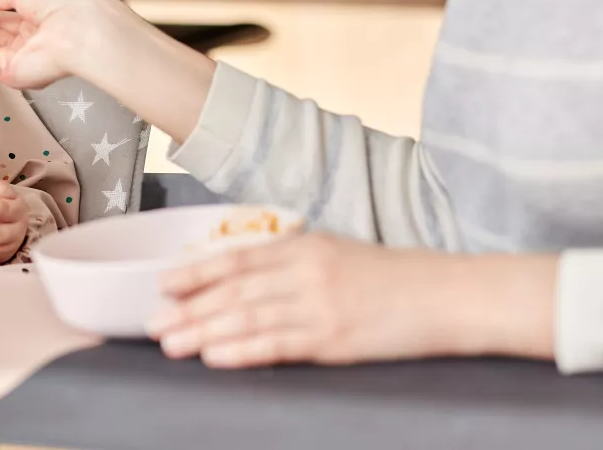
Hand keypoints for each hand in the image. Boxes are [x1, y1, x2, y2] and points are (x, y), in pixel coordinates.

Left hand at [147, 233, 557, 368]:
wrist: (451, 296)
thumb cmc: (399, 279)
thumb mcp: (343, 256)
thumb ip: (299, 263)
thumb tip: (254, 279)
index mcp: (307, 246)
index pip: (239, 257)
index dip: (197, 271)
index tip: (163, 283)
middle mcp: (307, 270)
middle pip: (235, 289)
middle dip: (189, 307)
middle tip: (152, 322)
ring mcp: (320, 304)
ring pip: (248, 316)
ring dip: (204, 330)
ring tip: (171, 342)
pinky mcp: (335, 337)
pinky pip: (277, 344)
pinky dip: (242, 350)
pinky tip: (215, 357)